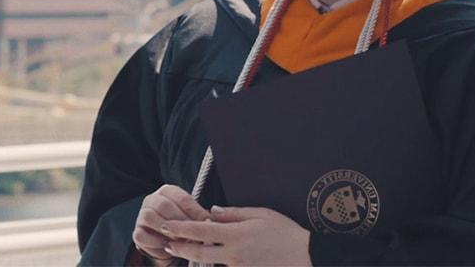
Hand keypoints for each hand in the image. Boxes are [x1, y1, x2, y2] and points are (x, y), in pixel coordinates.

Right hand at [133, 185, 210, 264]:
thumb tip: (210, 219)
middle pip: (164, 205)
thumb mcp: (192, 218)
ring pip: (150, 216)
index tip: (205, 222)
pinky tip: (167, 245)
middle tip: (192, 232)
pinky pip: (142, 234)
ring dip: (167, 230)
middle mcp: (152, 199)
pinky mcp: (137, 232)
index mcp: (168, 191)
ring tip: (180, 239)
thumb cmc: (182, 227)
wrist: (169, 243)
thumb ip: (199, 216)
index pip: (182, 198)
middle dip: (181, 221)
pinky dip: (156, 241)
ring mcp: (142, 215)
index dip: (195, 211)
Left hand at [162, 206, 311, 266]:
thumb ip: (233, 213)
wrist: (307, 257)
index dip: (180, 228)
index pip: (200, 231)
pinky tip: (213, 257)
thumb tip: (212, 212)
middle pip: (197, 251)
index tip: (167, 225)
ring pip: (210, 263)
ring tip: (184, 249)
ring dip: (197, 256)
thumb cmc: (286, 233)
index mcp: (236, 235)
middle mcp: (233, 254)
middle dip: (179, 246)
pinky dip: (217, 263)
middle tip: (167, 242)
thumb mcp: (261, 214)